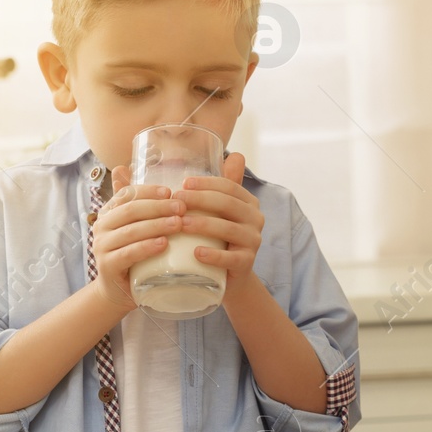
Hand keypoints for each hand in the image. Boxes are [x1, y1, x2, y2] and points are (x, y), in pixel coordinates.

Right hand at [91, 166, 186, 311]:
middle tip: (182, 207)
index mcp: (109, 212)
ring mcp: (102, 247)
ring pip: (131, 231)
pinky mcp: (107, 266)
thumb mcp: (138, 227)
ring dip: (157, 225)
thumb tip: (128, 168)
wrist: (119, 291)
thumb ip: (139, 202)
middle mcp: (101, 226)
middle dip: (158, 207)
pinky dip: (146, 248)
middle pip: (131, 210)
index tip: (171, 191)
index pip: (127, 194)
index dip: (149, 191)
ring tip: (179, 224)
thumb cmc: (135, 255)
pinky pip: (128, 254)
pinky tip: (163, 244)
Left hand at [177, 152, 264, 289]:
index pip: (229, 186)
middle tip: (176, 201)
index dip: (206, 183)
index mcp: (248, 203)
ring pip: (229, 229)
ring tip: (181, 224)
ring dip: (203, 225)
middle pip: (228, 204)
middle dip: (200, 200)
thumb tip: (230, 154)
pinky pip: (231, 258)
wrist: (229, 276)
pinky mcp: (246, 263)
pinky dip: (213, 256)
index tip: (183, 184)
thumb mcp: (218, 212)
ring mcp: (253, 242)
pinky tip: (196, 253)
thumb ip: (219, 187)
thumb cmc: (218, 239)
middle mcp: (255, 219)